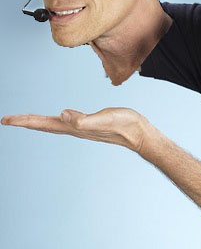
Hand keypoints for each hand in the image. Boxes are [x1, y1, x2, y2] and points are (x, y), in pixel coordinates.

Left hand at [1, 107, 152, 153]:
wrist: (139, 133)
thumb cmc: (124, 125)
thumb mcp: (104, 118)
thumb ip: (83, 120)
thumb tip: (62, 114)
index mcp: (74, 127)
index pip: (44, 123)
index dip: (24, 121)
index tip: (5, 120)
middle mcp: (75, 129)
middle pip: (44, 126)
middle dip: (26, 122)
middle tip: (7, 120)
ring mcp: (82, 128)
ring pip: (54, 125)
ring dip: (38, 122)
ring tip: (26, 120)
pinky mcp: (90, 124)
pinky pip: (66, 122)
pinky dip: (56, 119)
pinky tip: (60, 117)